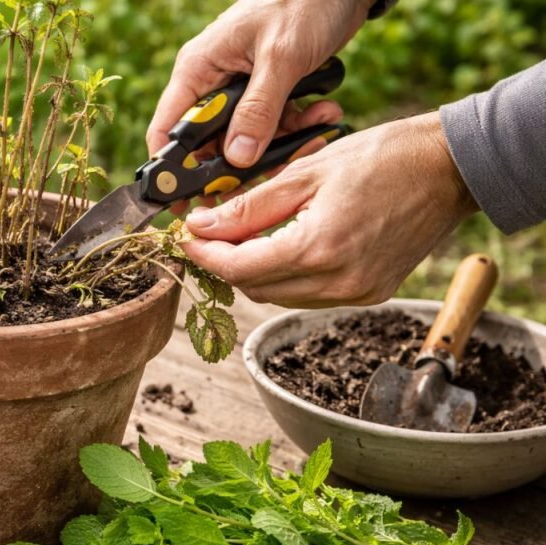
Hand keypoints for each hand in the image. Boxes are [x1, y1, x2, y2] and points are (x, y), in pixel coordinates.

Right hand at [147, 0, 372, 165]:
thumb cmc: (303, 2)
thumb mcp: (281, 58)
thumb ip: (258, 111)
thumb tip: (235, 160)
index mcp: (198, 69)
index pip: (168, 129)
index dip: (172, 169)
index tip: (185, 202)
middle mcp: (213, 81)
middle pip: (210, 142)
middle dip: (242, 161)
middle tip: (269, 177)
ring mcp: (241, 87)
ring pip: (247, 138)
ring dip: (282, 141)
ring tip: (318, 125)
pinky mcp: (268, 90)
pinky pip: (274, 123)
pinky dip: (299, 125)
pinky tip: (326, 113)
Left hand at [180, 112, 479, 307]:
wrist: (451, 168)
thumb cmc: (382, 157)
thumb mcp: (306, 172)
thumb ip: (249, 206)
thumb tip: (201, 226)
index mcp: (319, 248)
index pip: (238, 269)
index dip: (203, 255)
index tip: (185, 236)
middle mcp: (337, 282)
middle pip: (254, 289)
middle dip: (224, 263)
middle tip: (207, 232)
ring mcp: (356, 293)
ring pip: (279, 295)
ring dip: (253, 271)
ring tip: (241, 236)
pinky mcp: (369, 294)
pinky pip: (309, 294)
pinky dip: (286, 274)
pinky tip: (281, 244)